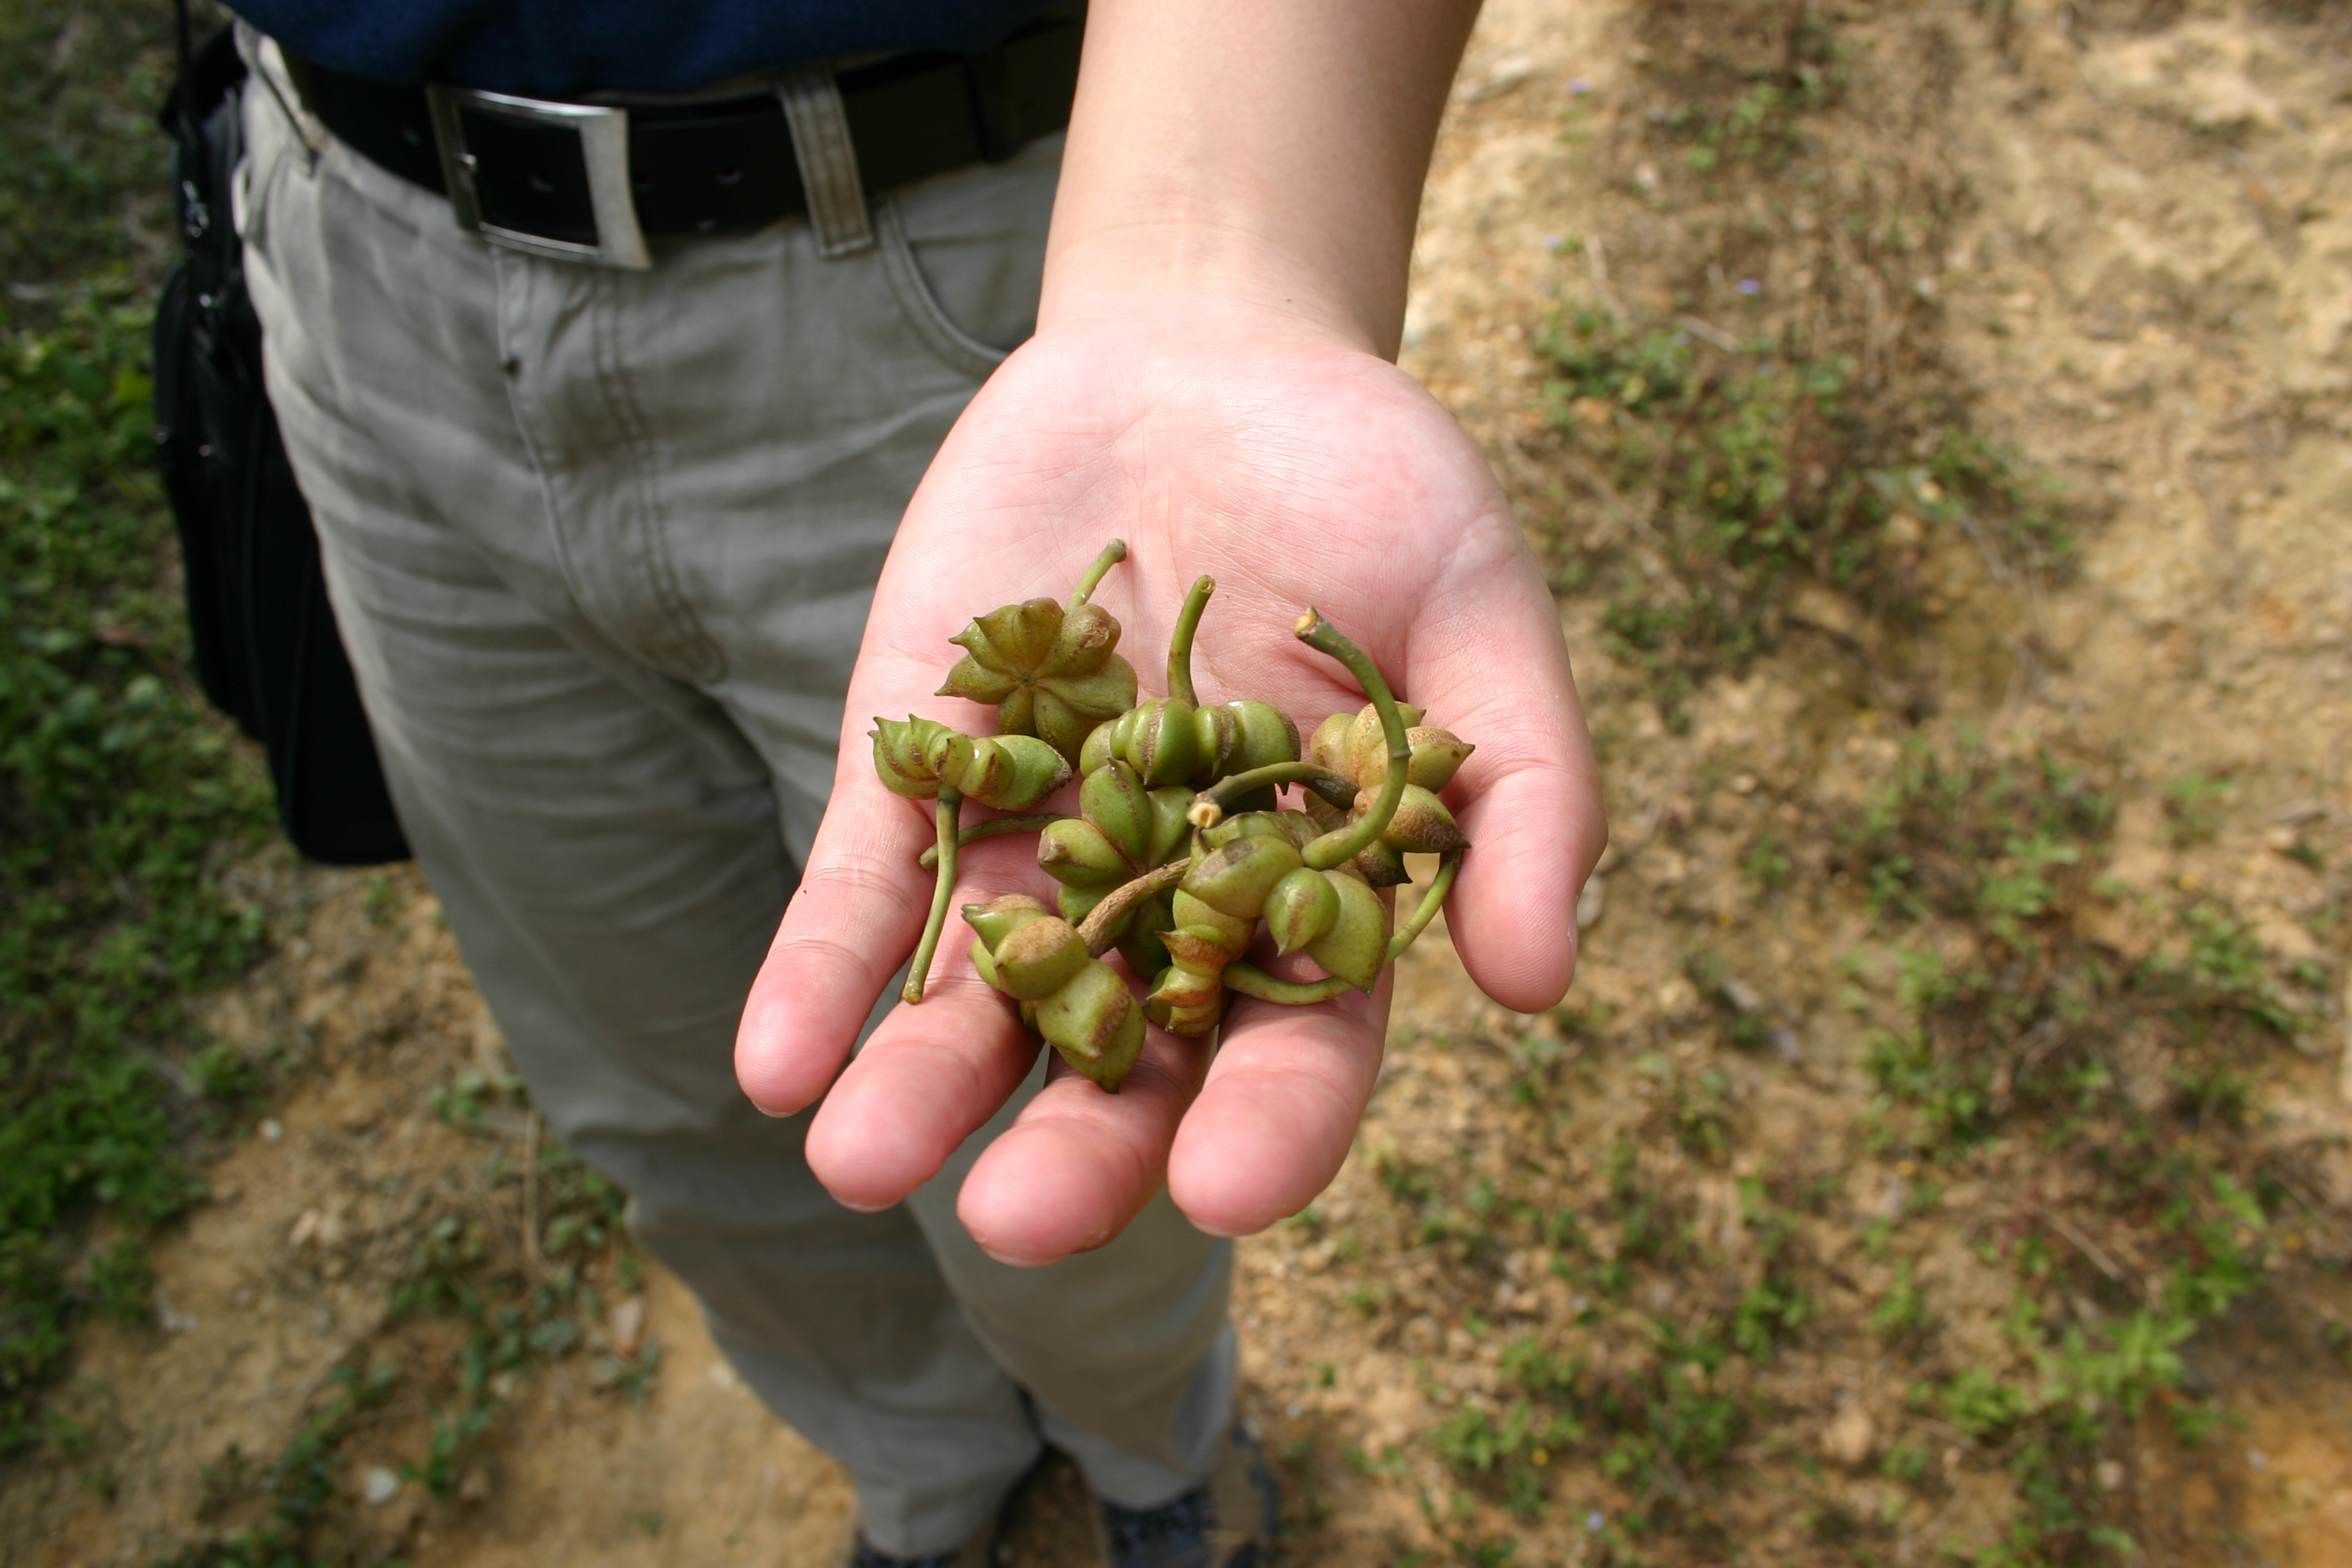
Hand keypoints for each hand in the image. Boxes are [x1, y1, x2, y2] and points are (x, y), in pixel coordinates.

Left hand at [735, 300, 1605, 1264]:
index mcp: (1309, 899)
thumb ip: (1519, 788)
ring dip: (916, 1087)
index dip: (1269, 1127)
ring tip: (856, 1162)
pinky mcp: (924, 772)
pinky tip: (773, 1058)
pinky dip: (821, 969)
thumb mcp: (1479, 608)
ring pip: (979, 1000)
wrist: (1206, 357)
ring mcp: (1038, 846)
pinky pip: (865, 886)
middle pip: (1126, 1058)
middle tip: (1013, 1222)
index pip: (1299, 1047)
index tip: (1223, 1190)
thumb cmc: (1373, 487)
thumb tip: (1536, 984)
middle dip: (1072, 1146)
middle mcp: (1169, 907)